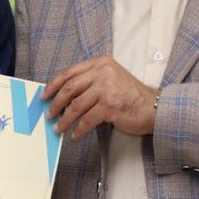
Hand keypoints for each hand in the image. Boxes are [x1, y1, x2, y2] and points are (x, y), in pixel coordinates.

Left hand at [44, 56, 158, 138]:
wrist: (154, 107)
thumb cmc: (130, 95)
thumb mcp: (110, 78)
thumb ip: (89, 81)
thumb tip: (62, 97)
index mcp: (100, 63)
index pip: (69, 73)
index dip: (53, 85)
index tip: (44, 96)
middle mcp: (103, 72)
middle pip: (69, 88)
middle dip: (55, 103)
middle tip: (49, 114)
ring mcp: (107, 88)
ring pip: (76, 105)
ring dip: (65, 119)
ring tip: (58, 128)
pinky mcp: (110, 105)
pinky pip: (87, 120)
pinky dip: (79, 129)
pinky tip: (75, 135)